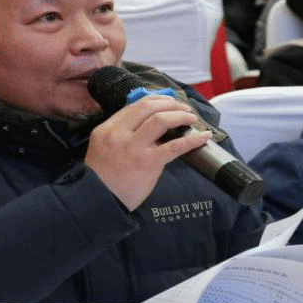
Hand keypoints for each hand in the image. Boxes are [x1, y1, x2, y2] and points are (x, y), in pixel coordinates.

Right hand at [84, 95, 211, 210]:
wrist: (99, 202)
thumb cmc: (103, 180)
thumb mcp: (103, 148)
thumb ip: (121, 135)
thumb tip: (148, 127)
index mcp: (107, 129)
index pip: (134, 106)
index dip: (155, 100)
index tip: (168, 102)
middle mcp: (119, 134)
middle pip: (148, 106)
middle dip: (170, 103)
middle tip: (183, 108)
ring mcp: (134, 147)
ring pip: (161, 119)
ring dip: (181, 115)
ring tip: (191, 118)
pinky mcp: (148, 163)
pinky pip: (174, 146)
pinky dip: (191, 139)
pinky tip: (203, 137)